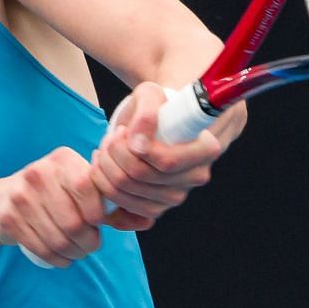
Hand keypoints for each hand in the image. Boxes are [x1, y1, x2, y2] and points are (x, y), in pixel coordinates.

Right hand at [0, 148, 108, 267]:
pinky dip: (57, 260)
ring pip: (59, 240)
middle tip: (91, 245)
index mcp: (62, 160)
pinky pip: (41, 249)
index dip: (97, 214)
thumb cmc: (56, 194)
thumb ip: (111, 203)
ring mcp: (20, 196)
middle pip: (74, 222)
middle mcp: (39, 173)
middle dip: (89, 242)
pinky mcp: (8, 218)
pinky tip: (63, 258)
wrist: (4, 199)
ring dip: (75, 254)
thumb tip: (143, 222)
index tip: (98, 223)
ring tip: (78, 251)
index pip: (87, 188)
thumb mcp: (80, 187)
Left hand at [90, 82, 246, 228]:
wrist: (160, 125)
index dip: (135, 151)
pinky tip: (103, 171)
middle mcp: (194, 178)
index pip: (166, 162)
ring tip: (104, 150)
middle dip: (112, 155)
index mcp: (205, 150)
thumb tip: (137, 142)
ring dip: (104, 170)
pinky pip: (124, 213)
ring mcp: (175, 197)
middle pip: (140, 177)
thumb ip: (146, 112)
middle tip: (109, 138)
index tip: (122, 131)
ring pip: (127, 193)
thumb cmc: (158, 107)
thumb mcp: (151, 94)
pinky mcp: (156, 210)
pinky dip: (105, 192)